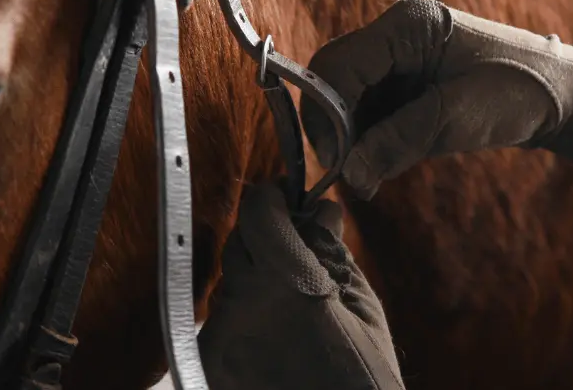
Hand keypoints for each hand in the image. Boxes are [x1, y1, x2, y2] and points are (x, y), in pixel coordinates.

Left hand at [199, 179, 403, 389]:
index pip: (259, 213)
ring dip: (255, 279)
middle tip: (299, 251)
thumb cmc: (364, 379)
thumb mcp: (363, 307)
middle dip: (267, 239)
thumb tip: (323, 209)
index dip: (274, 200)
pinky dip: (245, 316)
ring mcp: (220, 338)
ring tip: (293, 306)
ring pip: (230, 281)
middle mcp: (242, 305)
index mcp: (287, 283)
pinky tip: (276, 336)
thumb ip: (332, 250)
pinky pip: (223, 319)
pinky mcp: (208, 364)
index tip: (288, 200)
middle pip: (241, 243)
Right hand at [302, 0, 572, 198]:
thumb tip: (349, 175)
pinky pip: (368, 109)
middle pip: (334, 78)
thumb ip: (398, 142)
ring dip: (348, 136)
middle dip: (332, 126)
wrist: (560, 95)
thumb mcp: (456, 119)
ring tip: (365, 175)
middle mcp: (395, 34)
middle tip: (344, 172)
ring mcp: (398, 57)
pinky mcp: (405, 82)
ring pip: (346, 97)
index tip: (336, 160)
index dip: (327, 113)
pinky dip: (366, 138)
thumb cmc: (518, 91)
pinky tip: (377, 165)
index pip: (339, 64)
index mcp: (407, 24)